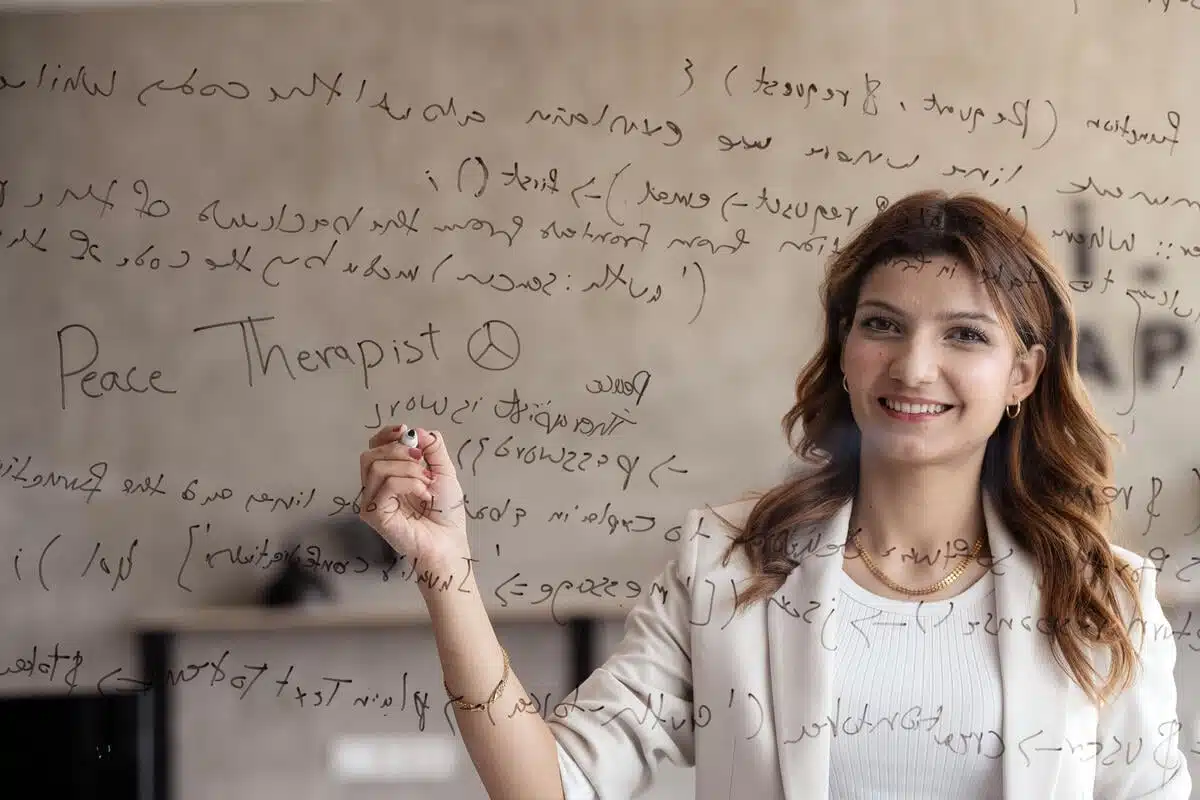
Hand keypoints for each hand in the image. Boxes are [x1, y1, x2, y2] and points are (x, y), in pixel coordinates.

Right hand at [358, 424, 469, 573]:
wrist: (449, 541)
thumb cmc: (445, 512)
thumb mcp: (444, 471)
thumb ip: (432, 448)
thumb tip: (415, 431)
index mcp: (388, 476)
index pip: (374, 447)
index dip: (386, 435)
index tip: (405, 432)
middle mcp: (375, 488)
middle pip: (369, 454)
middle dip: (399, 450)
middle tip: (422, 461)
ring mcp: (372, 502)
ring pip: (376, 467)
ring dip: (408, 468)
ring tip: (426, 482)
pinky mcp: (375, 515)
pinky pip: (385, 485)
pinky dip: (409, 483)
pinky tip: (424, 494)